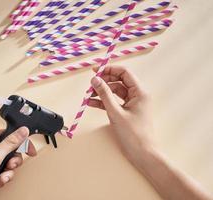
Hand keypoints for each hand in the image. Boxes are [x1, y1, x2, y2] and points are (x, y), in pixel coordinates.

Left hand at [0, 127, 36, 199]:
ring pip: (5, 162)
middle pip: (10, 150)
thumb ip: (11, 143)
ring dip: (5, 172)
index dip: (23, 144)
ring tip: (0, 179)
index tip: (31, 152)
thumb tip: (23, 130)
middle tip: (9, 168)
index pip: (12, 135)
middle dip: (12, 163)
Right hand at [89, 66, 212, 199]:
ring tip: (88, 95)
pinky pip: (114, 102)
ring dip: (102, 93)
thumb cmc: (134, 135)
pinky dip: (103, 102)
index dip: (109, 69)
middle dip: (104, 82)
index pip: (124, 73)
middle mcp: (137, 96)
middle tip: (90, 84)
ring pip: (115, 92)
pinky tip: (91, 103)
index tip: (95, 70)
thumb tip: (95, 80)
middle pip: (119, 82)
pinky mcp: (127, 112)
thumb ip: (105, 95)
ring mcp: (132, 104)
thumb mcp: (116, 113)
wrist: (143, 154)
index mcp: (140, 92)